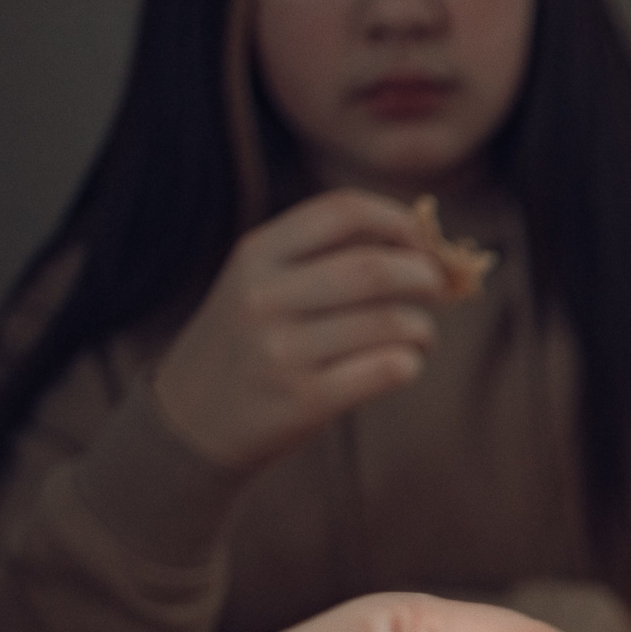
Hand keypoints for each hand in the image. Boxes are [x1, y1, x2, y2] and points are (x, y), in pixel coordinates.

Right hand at [153, 190, 447, 471]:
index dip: (398, 222)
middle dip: (425, 275)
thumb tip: (421, 239)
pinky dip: (411, 364)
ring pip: (390, 322)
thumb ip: (323, 255)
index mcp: (257, 253)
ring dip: (423, 328)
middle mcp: (265, 297)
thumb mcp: (260, 282)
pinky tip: (403, 365)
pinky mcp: (304, 400)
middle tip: (439, 289)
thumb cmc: (250, 341)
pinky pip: (388, 369)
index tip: (422, 242)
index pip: (343, 212)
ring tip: (420, 335)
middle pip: (374, 268)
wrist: (191, 419)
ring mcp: (282, 350)